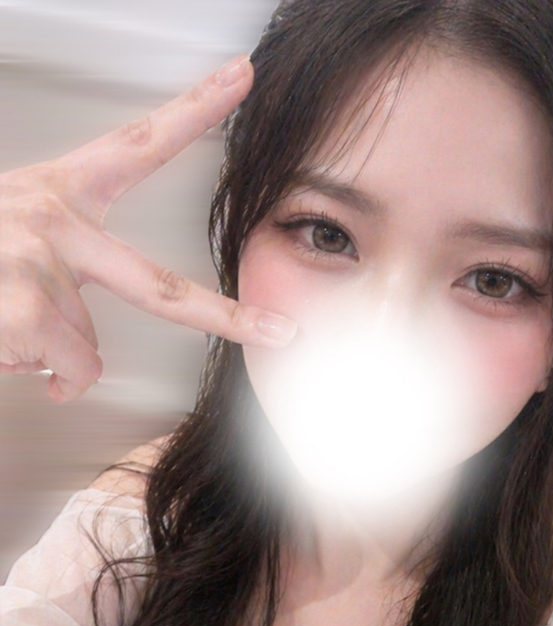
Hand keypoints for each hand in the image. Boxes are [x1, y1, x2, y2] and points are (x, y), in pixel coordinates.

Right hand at [0, 55, 296, 402]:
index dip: (193, 110)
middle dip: (228, 317)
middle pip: (160, 288)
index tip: (239, 78)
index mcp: (57, 194)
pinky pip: (59, 370)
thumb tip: (77, 373)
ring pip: (87, 352)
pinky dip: (32, 375)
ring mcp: (37, 266)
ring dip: (50, 358)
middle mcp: (52, 223)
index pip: (136, 144)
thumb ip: (63, 288)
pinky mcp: (24, 309)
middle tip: (280, 332)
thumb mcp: (11, 239)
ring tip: (4, 325)